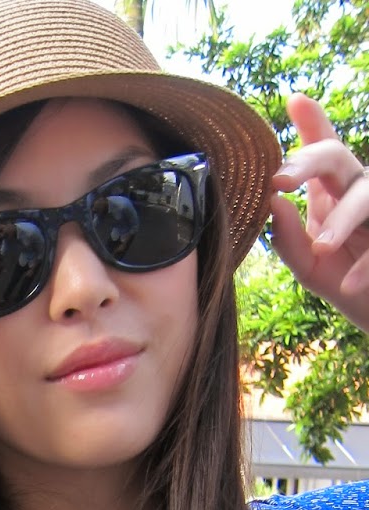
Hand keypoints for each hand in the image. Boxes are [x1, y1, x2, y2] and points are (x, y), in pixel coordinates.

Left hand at [271, 93, 368, 329]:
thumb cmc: (341, 277)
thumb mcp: (308, 264)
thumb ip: (288, 239)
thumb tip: (273, 203)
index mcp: (333, 191)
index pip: (321, 152)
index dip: (313, 123)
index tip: (296, 101)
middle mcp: (358, 190)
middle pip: (339, 158)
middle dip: (311, 161)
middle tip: (281, 179)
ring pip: (366, 196)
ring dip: (343, 220)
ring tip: (321, 247)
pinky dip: (367, 265)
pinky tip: (350, 284)